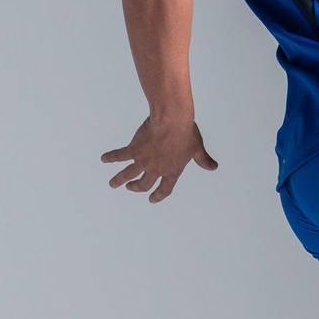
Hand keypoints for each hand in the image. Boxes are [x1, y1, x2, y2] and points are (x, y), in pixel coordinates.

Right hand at [100, 115, 217, 203]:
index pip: (165, 189)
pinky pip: (119, 156)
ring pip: (127, 174)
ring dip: (119, 180)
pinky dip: (110, 158)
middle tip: (130, 188)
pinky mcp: (133, 149)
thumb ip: (203, 160)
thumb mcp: (197, 148)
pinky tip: (104, 159)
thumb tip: (214, 167)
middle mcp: (156, 169)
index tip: (152, 199)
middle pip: (143, 184)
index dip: (158, 195)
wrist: (172, 120)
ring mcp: (143, 161)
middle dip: (136, 188)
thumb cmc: (186, 133)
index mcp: (172, 171)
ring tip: (112, 184)